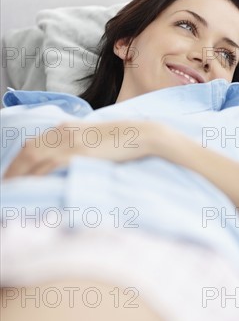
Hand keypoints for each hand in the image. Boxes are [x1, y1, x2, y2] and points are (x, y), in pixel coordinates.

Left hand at [3, 120, 159, 178]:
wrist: (143, 134)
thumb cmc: (123, 140)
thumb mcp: (96, 139)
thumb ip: (80, 146)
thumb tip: (71, 162)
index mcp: (66, 128)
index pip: (33, 144)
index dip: (18, 162)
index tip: (12, 178)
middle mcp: (63, 132)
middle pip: (28, 150)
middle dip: (13, 171)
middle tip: (6, 188)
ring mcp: (71, 141)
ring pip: (34, 158)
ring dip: (19, 176)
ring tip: (11, 192)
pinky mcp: (79, 152)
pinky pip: (50, 166)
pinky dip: (37, 177)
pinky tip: (30, 188)